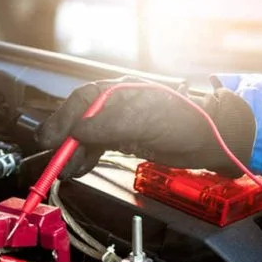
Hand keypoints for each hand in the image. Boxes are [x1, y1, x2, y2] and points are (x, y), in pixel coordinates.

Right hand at [35, 77, 256, 177]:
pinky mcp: (127, 140)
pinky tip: (80, 168)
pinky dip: (87, 158)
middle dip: (65, 141)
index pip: (81, 101)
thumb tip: (77, 131)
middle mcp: (115, 105)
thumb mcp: (144, 120)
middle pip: (80, 120)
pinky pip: (99, 147)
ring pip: (87, 137)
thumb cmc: (184, 121)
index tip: (50, 139)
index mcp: (118, 91)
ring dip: (74, 153)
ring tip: (66, 171)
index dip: (63, 120)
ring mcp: (121, 123)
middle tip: (55, 161)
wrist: (210, 139)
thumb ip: (108, 125)